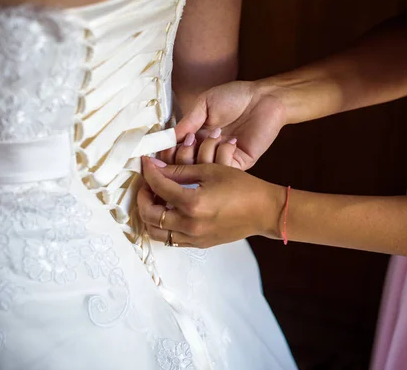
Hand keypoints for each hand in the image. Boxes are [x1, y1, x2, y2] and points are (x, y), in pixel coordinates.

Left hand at [137, 157, 283, 247]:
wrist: (264, 211)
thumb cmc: (242, 187)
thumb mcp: (210, 171)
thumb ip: (179, 171)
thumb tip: (156, 168)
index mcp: (192, 203)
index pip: (158, 187)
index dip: (149, 172)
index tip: (146, 163)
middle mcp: (189, 224)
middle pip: (150, 214)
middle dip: (142, 197)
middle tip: (147, 184)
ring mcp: (194, 237)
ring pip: (156, 232)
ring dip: (150, 215)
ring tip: (155, 199)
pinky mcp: (199, 244)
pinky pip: (171, 238)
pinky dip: (164, 226)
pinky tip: (170, 211)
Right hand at [163, 81, 286, 169]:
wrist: (264, 98)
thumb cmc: (235, 97)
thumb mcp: (205, 105)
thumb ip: (187, 122)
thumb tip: (167, 138)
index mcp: (195, 138)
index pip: (173, 155)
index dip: (167, 153)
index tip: (166, 145)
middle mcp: (206, 152)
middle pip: (183, 168)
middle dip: (181, 156)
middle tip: (191, 139)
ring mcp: (221, 160)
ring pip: (200, 172)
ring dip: (202, 153)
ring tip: (214, 134)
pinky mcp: (238, 164)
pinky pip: (221, 169)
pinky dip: (220, 155)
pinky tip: (229, 139)